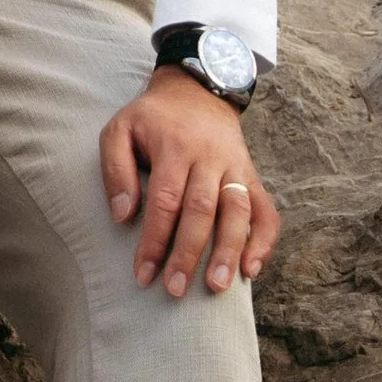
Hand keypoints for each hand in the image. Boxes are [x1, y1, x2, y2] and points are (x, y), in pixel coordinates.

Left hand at [99, 69, 280, 299]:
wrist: (197, 91)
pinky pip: (266, 210)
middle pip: (202, 209)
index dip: (154, 240)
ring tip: (217, 287)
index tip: (143, 274)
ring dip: (228, 251)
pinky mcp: (251, 177)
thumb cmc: (152, 119)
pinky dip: (263, 241)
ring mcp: (235, 168)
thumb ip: (115, 168)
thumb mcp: (120, 128)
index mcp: (175, 146)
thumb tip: (123, 215)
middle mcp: (210, 158)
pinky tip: (252, 269)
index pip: (165, 200)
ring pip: (237, 211)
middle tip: (175, 290)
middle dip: (188, 253)